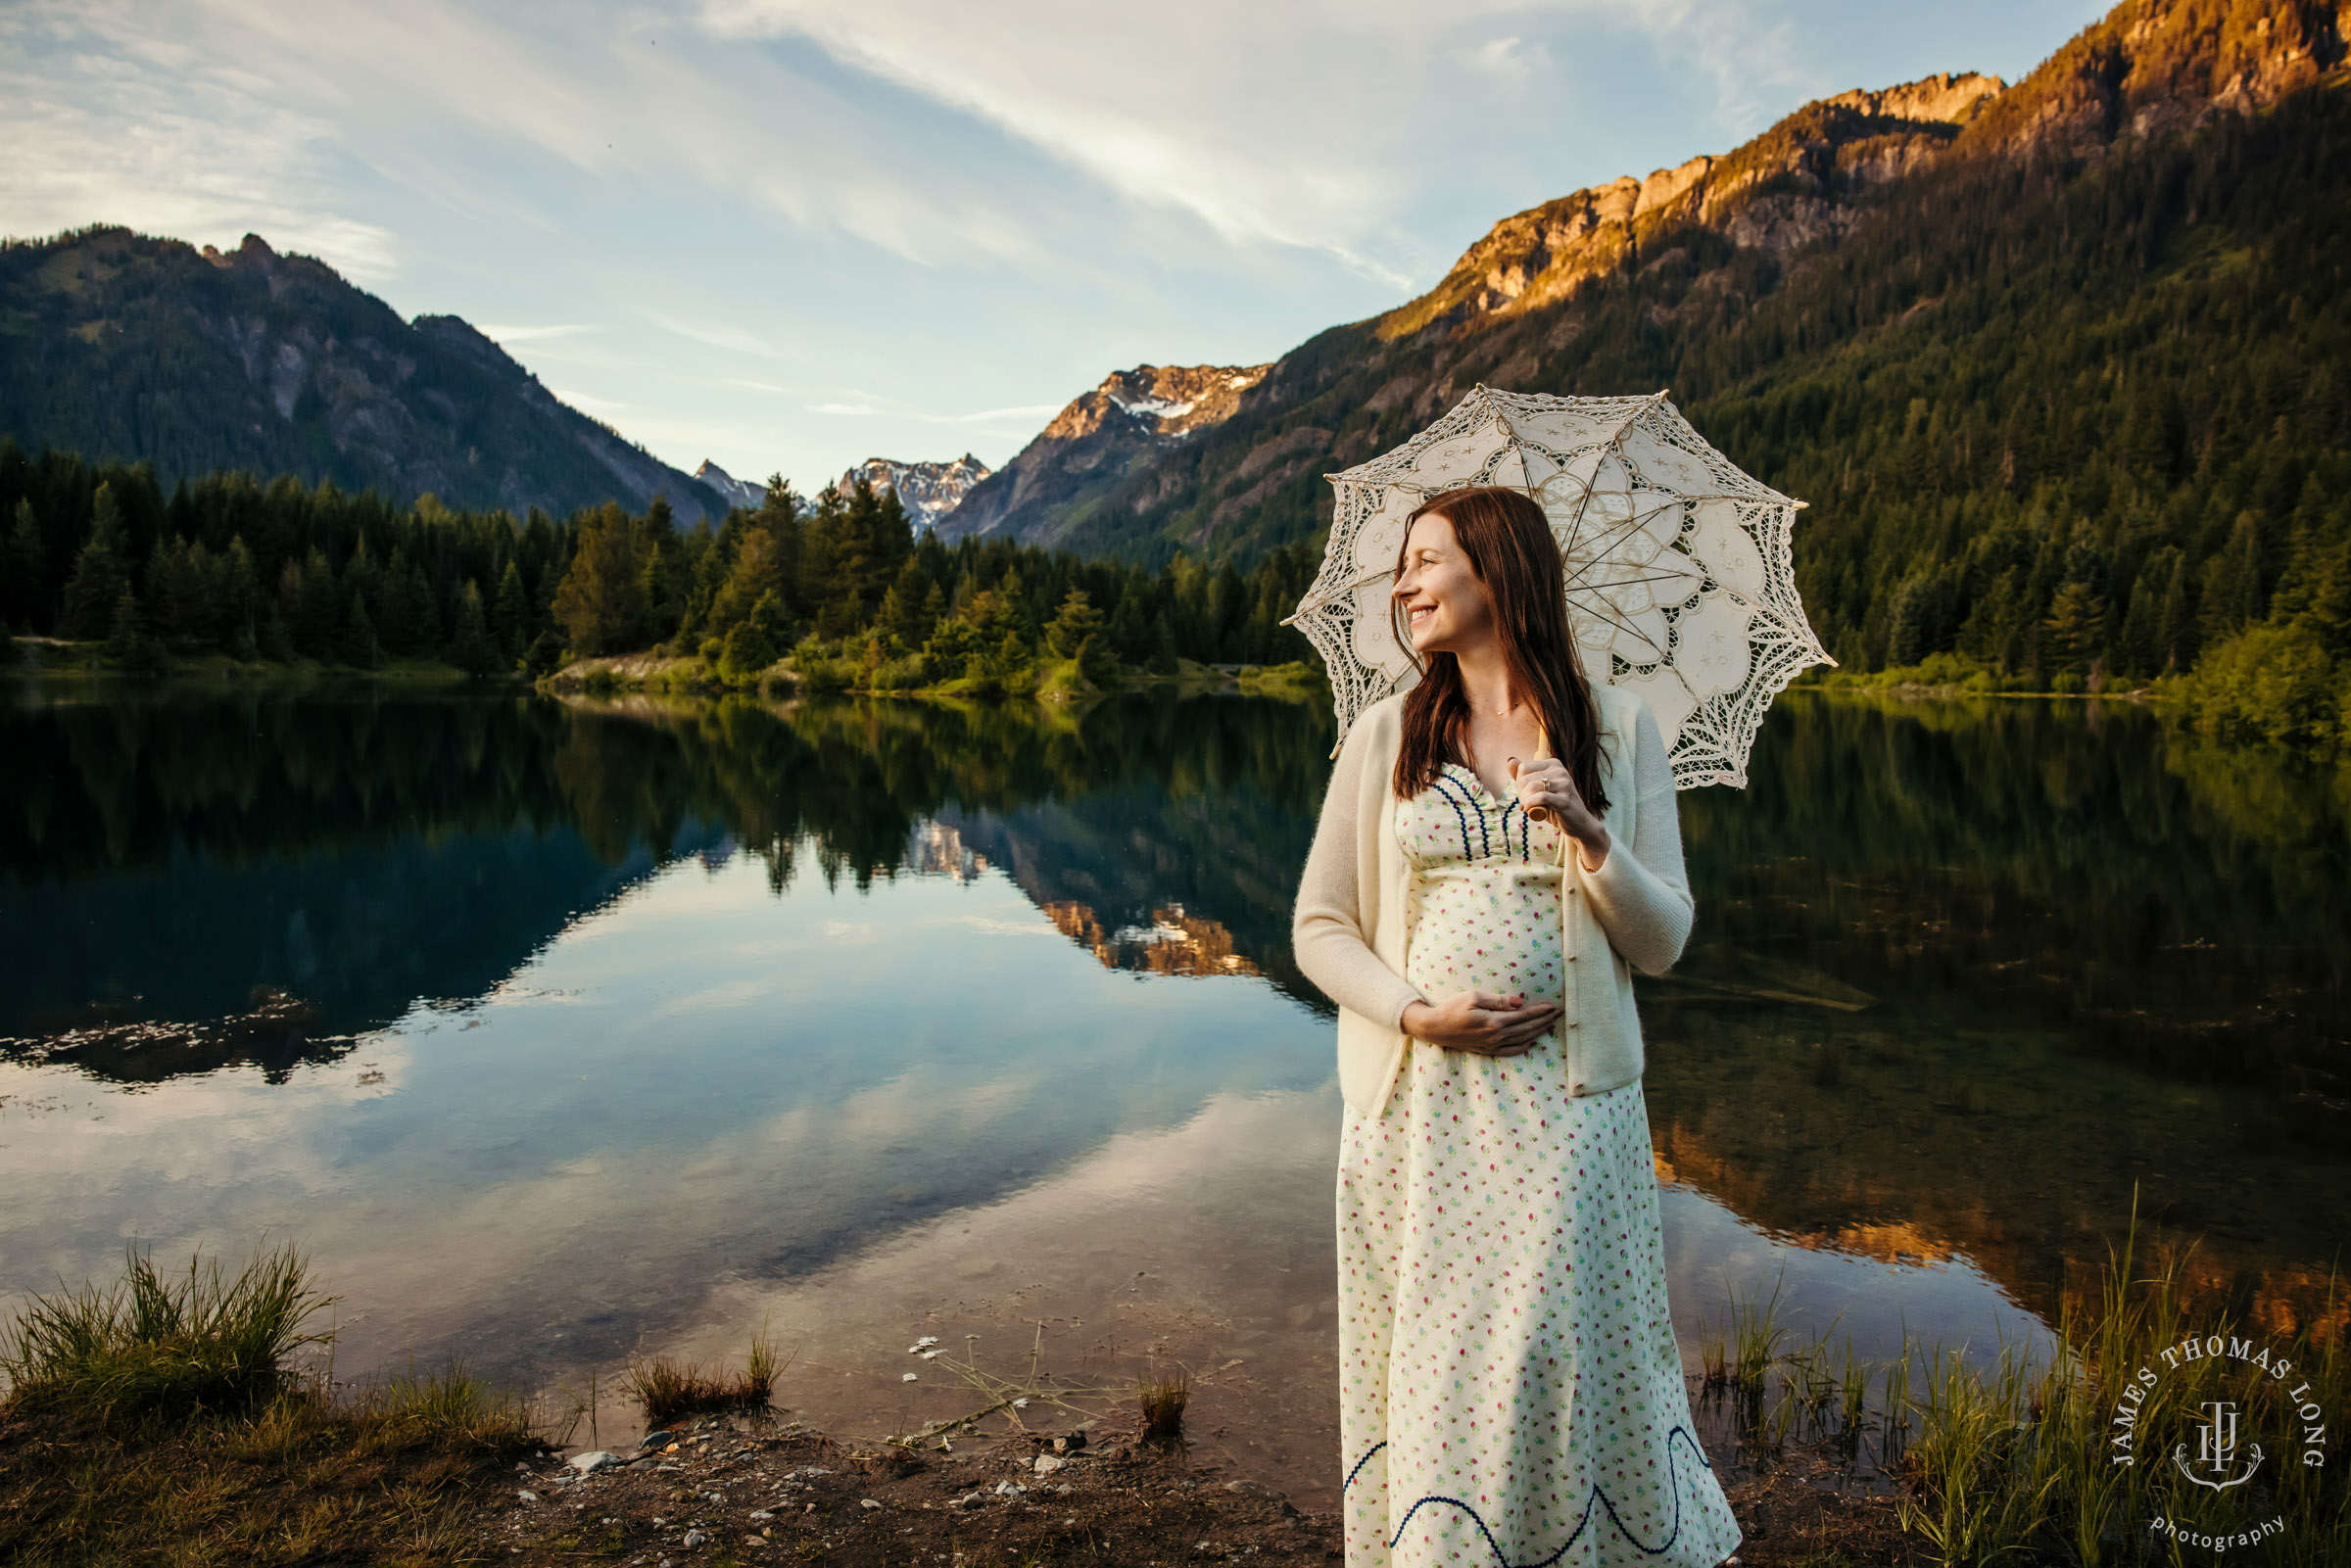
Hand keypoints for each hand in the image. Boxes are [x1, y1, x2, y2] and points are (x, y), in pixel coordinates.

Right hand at [1401, 989, 1560, 1055]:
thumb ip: (1498, 1000)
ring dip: (1538, 1032)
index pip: (1524, 1016)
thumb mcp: (1474, 997)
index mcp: (1494, 1022)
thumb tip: (1519, 1002)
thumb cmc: (1452, 1008)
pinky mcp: (1488, 1050)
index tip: (1553, 1006)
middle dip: (1544, 1021)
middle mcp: (1496, 1036)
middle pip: (1527, 1029)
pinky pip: (1512, 1050)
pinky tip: (1531, 1040)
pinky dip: (1524, 1045)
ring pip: (1522, 1040)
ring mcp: (1492, 1045)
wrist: (1435, 1028)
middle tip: (1558, 1014)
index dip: (1540, 1011)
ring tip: (1549, 1025)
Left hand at [1506, 755, 1608, 868]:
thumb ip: (1524, 776)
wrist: (1579, 824)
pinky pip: (1540, 798)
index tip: (1526, 794)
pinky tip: (1529, 810)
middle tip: (1527, 804)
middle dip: (1521, 794)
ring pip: (1531, 787)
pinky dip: (1530, 805)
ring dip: (1525, 801)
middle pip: (1525, 778)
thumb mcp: (1539, 789)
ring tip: (1530, 808)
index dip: (1520, 783)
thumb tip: (1510, 761)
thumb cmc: (1556, 807)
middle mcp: (1560, 771)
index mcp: (1554, 764)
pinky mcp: (1564, 799)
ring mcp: (1564, 784)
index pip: (1523, 767)